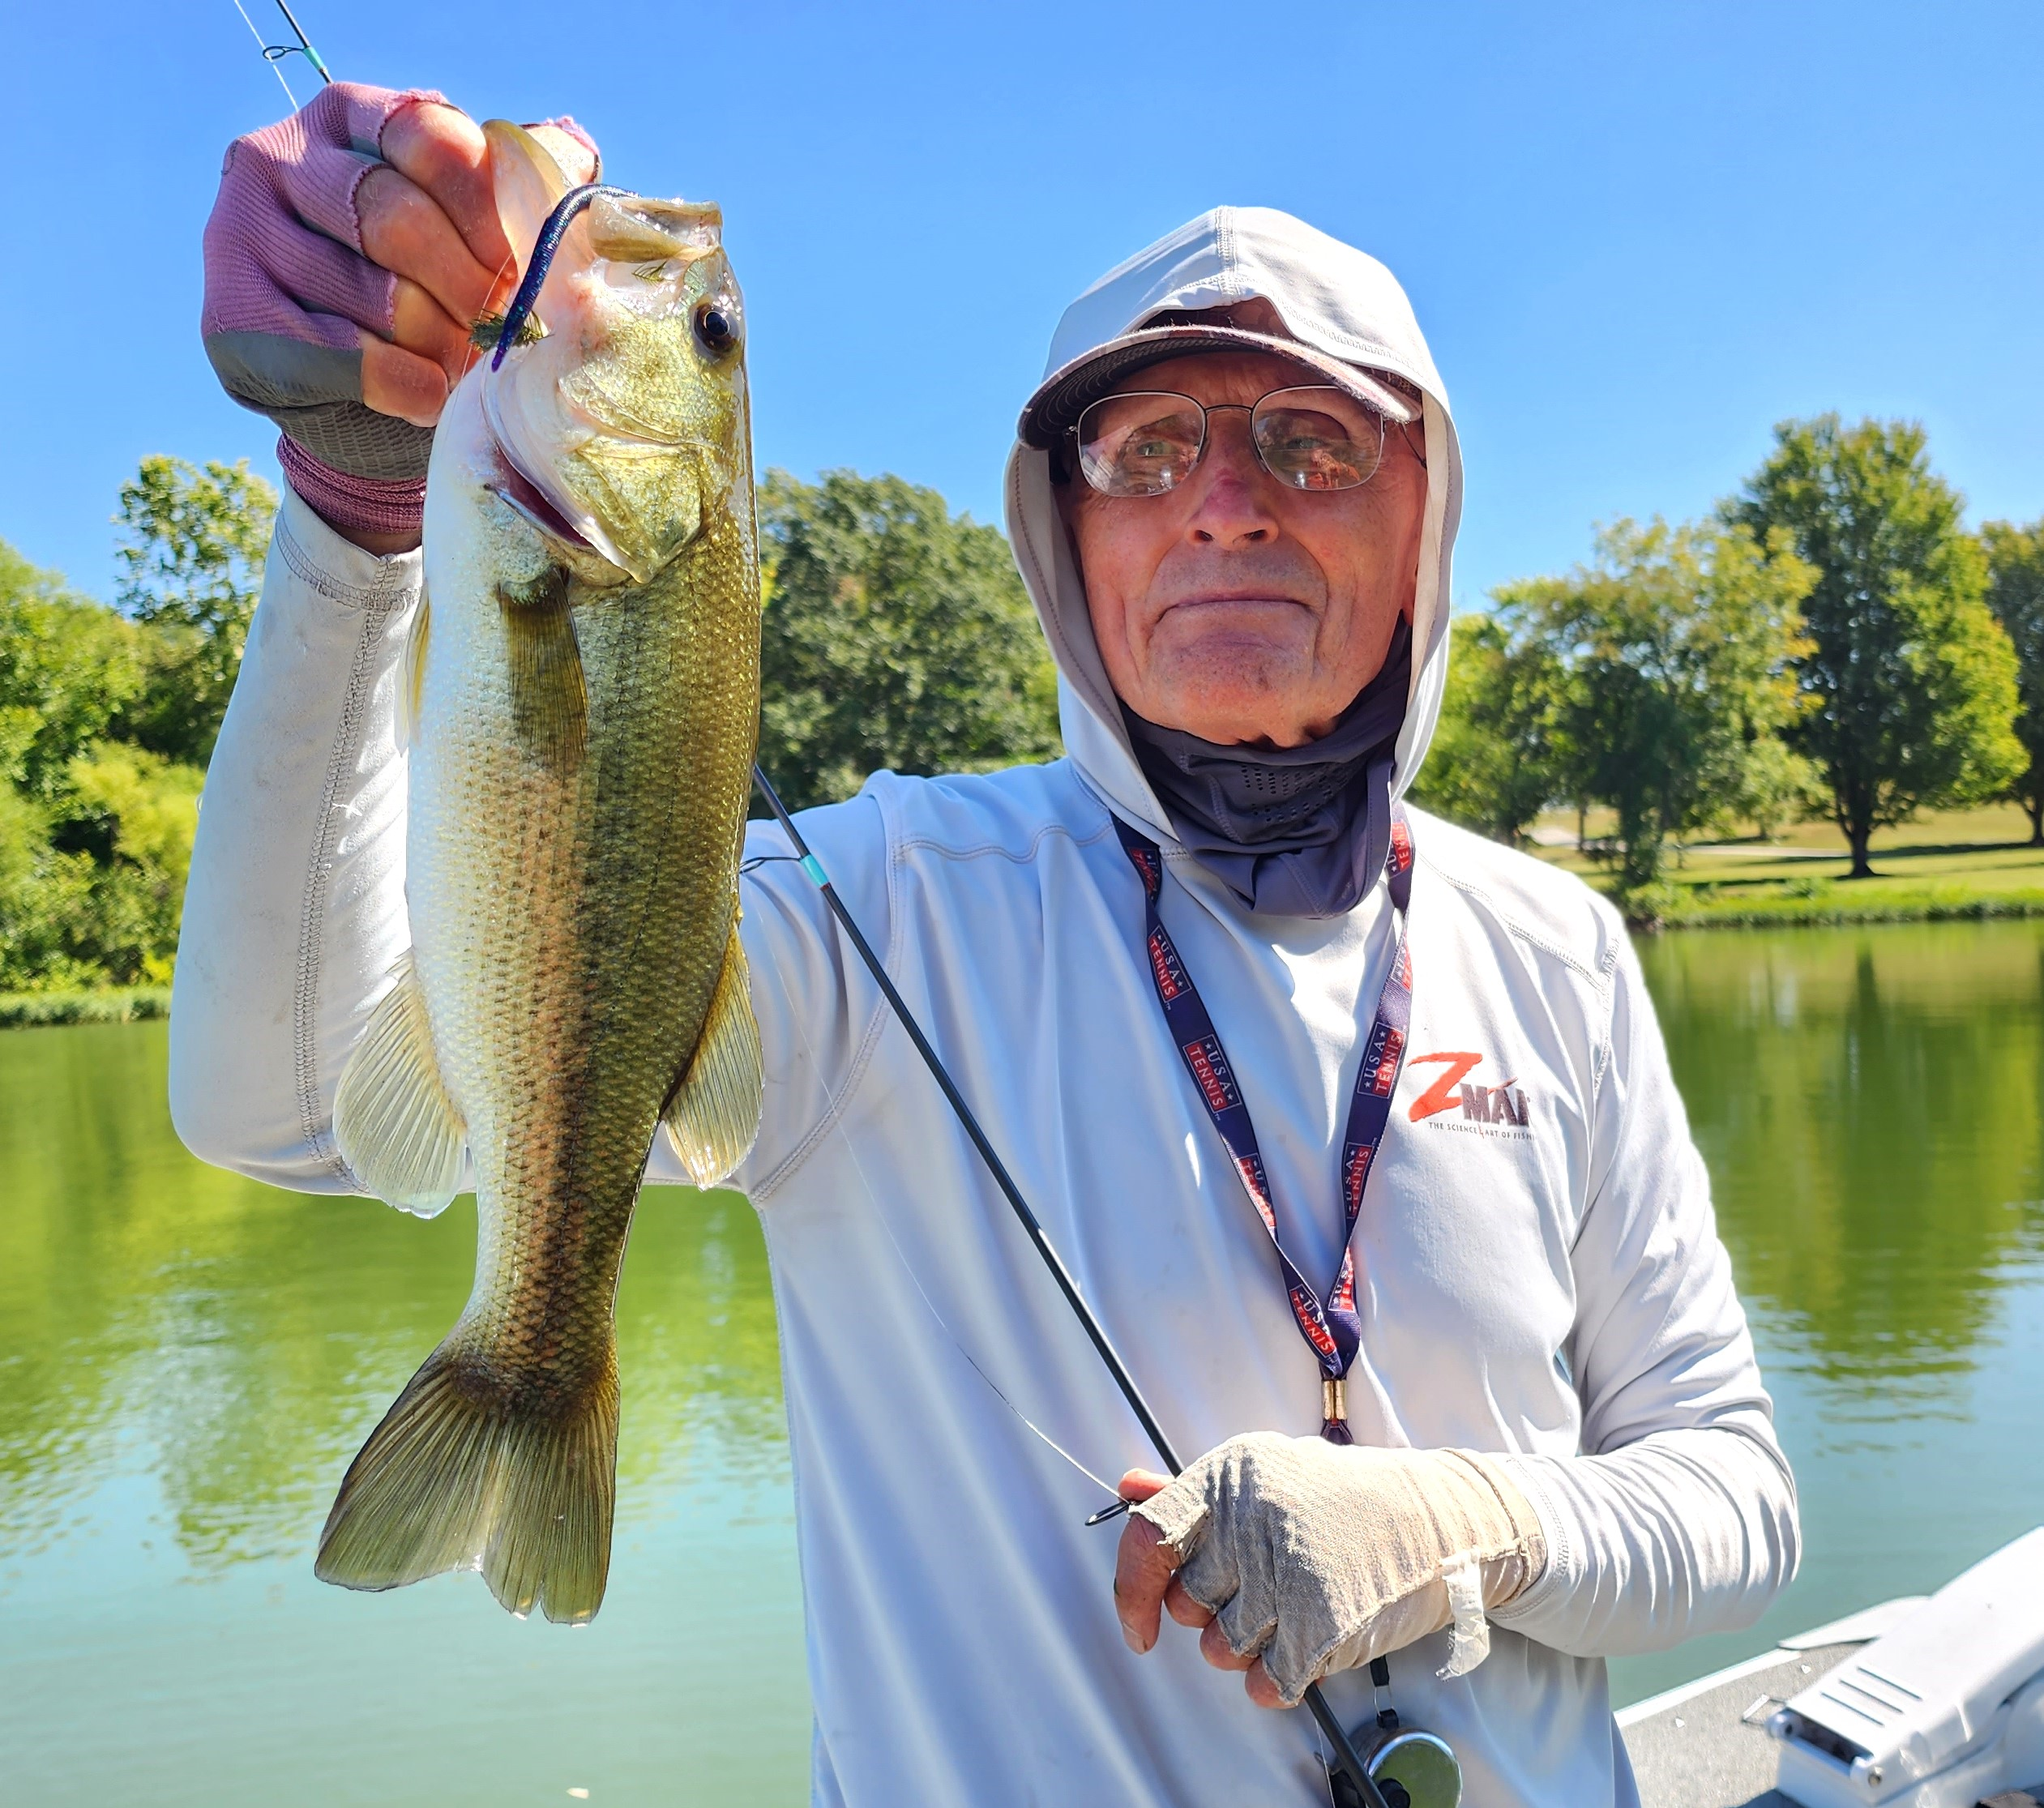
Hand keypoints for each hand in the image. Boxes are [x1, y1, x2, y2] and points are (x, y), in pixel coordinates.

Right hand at [202, 83, 597, 547]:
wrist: (356, 384)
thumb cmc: (428, 283)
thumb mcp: (469, 219)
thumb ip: (515, 182)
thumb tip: (570, 152)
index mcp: (348, 117)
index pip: (427, 137)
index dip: (489, 207)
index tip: (524, 262)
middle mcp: (280, 158)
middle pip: (394, 217)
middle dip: (468, 286)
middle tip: (508, 326)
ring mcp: (240, 232)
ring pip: (371, 294)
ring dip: (442, 342)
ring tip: (473, 362)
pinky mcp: (232, 315)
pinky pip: (339, 355)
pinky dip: (404, 384)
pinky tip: (434, 396)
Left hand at [1112, 1434, 1545, 1708]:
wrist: (1444, 1519)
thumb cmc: (1350, 1500)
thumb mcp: (1266, 1474)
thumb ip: (1192, 1492)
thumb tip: (1128, 1490)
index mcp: (1229, 1476)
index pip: (1148, 1537)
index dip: (1132, 1589)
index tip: (1139, 1624)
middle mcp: (1248, 1520)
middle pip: (1185, 1605)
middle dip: (1212, 1614)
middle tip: (1261, 1591)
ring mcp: (1283, 1574)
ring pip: (1220, 1649)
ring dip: (1250, 1646)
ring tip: (1294, 1608)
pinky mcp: (1319, 1624)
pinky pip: (1266, 1682)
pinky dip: (1280, 1678)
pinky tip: (1308, 1645)